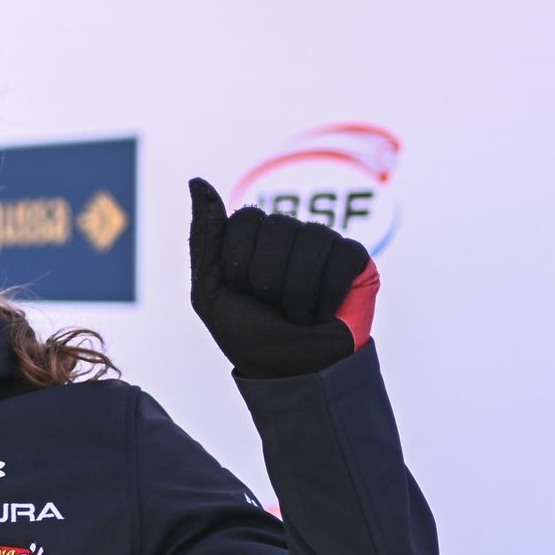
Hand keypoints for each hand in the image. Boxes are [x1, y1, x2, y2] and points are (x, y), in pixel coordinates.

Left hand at [186, 178, 378, 378]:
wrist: (292, 374)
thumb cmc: (249, 334)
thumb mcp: (210, 290)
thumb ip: (204, 236)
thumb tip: (197, 180)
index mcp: (254, 237)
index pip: (246, 219)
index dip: (240, 264)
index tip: (243, 293)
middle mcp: (289, 233)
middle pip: (278, 228)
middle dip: (268, 281)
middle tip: (272, 307)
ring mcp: (324, 243)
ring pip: (311, 242)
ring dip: (296, 294)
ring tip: (297, 314)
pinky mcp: (356, 259)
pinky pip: (342, 258)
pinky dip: (327, 295)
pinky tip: (324, 311)